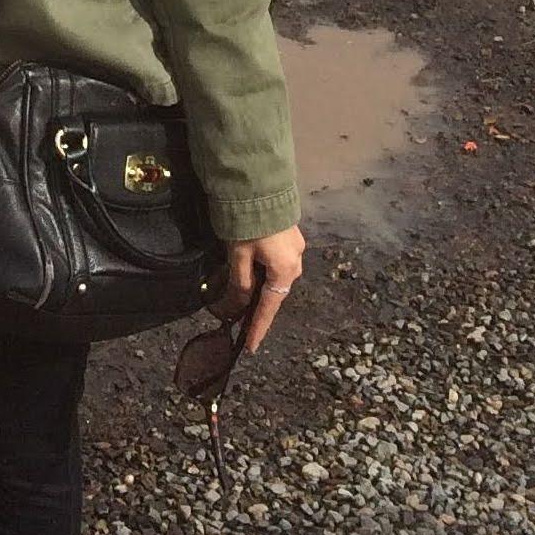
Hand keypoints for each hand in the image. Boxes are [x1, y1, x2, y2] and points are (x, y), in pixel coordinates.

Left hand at [217, 227, 305, 353]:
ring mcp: (296, 249)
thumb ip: (239, 283)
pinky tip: (251, 273)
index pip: (269, 307)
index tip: (250, 347)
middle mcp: (296, 263)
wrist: (262, 187)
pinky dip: (263, 273)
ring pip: (275, 277)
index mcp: (285, 271)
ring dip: (260, 287)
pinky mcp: (291, 238)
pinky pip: (277, 264)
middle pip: (274, 292)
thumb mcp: (239, 255)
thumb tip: (237, 306)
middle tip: (239, 320)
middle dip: (257, 306)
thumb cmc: (249, 224)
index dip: (257, 327)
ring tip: (241, 297)